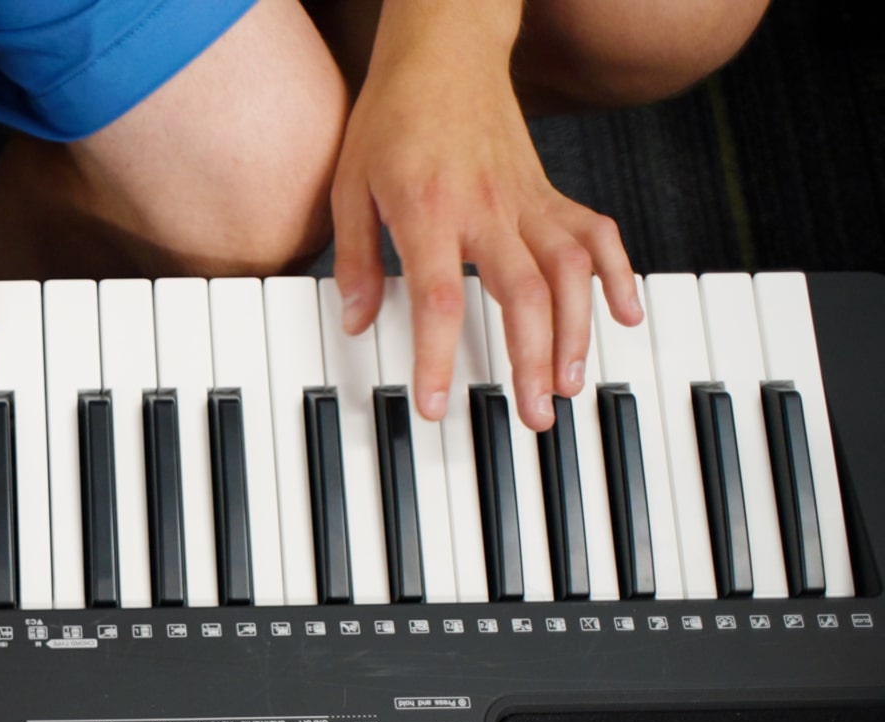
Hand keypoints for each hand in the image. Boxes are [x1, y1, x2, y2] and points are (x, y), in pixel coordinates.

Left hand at [329, 0, 639, 431]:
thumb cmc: (391, 118)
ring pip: (569, 271)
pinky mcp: (549, 192)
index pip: (439, 299)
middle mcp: (488, 208)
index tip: (435, 406)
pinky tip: (626, 314)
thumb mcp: (350, 188)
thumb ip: (357, 260)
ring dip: (578, 332)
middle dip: (534, 361)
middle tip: (535, 415)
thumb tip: (356, 323)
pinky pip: (596, 232)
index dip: (438, 359)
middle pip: (523, 294)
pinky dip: (618, 273)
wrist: (442, 51)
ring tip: (572, 384)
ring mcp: (527, 199)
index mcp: (429, 210)